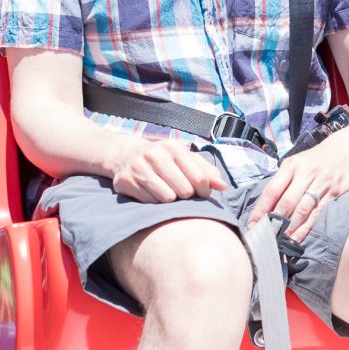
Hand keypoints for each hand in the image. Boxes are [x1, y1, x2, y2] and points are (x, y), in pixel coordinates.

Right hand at [111, 136, 226, 202]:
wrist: (127, 156)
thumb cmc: (165, 160)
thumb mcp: (186, 159)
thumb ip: (207, 171)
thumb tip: (223, 186)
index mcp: (174, 147)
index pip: (199, 178)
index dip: (204, 191)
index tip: (202, 193)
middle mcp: (155, 154)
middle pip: (184, 191)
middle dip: (186, 196)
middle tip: (182, 193)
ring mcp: (139, 167)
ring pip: (167, 199)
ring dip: (170, 201)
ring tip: (168, 192)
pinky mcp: (125, 181)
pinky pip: (149, 203)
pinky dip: (154, 203)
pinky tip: (152, 194)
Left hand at [248, 132, 348, 242]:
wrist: (348, 149)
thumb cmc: (316, 159)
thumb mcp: (297, 162)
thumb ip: (283, 180)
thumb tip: (265, 206)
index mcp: (292, 165)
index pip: (272, 190)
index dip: (261, 209)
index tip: (252, 224)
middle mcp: (306, 173)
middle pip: (287, 202)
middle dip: (274, 221)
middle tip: (265, 236)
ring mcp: (321, 183)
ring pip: (302, 209)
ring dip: (289, 227)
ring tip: (280, 241)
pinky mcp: (334, 192)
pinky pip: (317, 213)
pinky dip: (306, 227)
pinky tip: (297, 237)